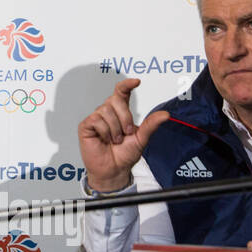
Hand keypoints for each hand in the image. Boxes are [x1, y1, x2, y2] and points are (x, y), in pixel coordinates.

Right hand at [78, 78, 169, 192]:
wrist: (114, 170)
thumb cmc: (125, 154)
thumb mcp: (141, 138)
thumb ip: (151, 125)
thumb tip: (165, 115)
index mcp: (120, 112)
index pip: (121, 92)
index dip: (127, 84)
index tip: (136, 82)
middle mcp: (107, 112)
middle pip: (115, 100)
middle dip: (125, 117)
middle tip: (126, 133)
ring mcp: (96, 118)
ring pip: (106, 110)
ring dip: (115, 128)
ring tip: (115, 139)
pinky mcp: (86, 125)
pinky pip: (97, 120)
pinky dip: (105, 132)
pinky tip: (105, 139)